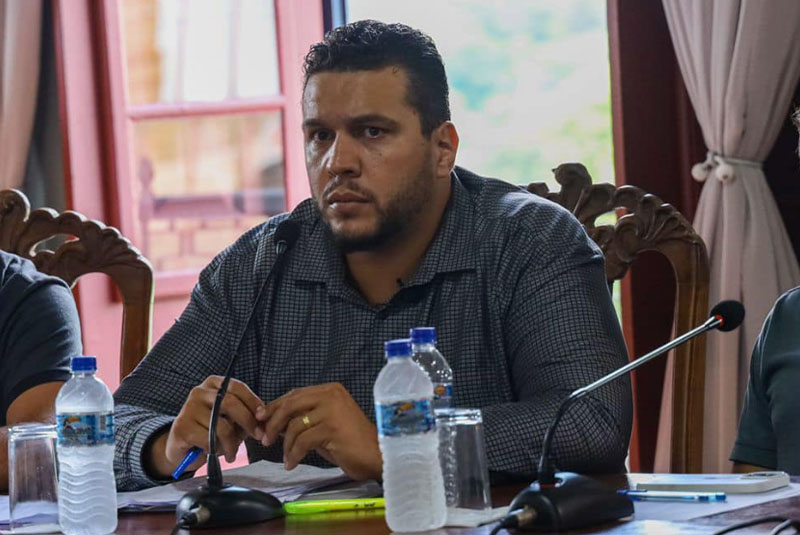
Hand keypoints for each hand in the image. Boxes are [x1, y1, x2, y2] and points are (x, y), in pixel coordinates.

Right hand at [148, 376, 265, 478]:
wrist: (183, 449)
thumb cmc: (210, 431)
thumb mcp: (231, 420)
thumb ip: (245, 416)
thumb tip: (263, 420)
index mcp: (213, 385)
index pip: (238, 387)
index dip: (253, 402)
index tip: (263, 418)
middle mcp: (199, 392)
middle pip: (230, 403)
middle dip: (248, 422)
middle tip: (257, 437)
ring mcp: (188, 408)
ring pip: (221, 426)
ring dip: (231, 443)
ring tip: (232, 453)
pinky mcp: (182, 427)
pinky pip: (208, 439)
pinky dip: (215, 449)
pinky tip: (213, 452)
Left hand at [256, 383, 381, 480]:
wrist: (376, 455)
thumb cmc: (349, 442)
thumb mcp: (324, 424)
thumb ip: (303, 418)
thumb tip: (273, 421)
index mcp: (329, 390)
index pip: (294, 395)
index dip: (274, 407)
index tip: (260, 419)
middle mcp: (331, 395)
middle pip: (290, 405)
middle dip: (273, 423)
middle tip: (265, 439)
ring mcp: (332, 410)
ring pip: (295, 425)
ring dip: (286, 444)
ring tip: (286, 457)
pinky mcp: (332, 428)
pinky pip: (303, 441)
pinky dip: (294, 454)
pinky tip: (292, 463)